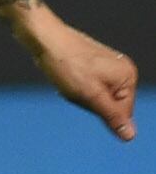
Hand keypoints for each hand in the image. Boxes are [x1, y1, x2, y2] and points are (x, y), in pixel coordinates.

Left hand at [17, 5, 136, 140]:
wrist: (43, 37)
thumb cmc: (66, 65)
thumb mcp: (90, 96)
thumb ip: (112, 116)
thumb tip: (131, 137)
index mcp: (128, 76)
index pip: (122, 113)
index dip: (98, 110)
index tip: (84, 95)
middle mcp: (122, 69)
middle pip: (107, 104)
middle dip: (88, 102)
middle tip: (74, 87)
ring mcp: (107, 65)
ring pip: (94, 97)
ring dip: (79, 95)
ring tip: (68, 80)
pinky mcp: (92, 63)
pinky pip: (85, 87)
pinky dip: (73, 87)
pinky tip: (64, 76)